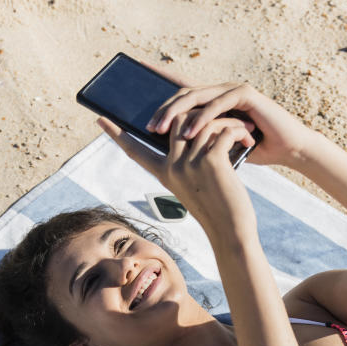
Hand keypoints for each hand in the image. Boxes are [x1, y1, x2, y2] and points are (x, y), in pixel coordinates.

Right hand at [97, 111, 256, 240]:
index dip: (116, 134)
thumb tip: (190, 133)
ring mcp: (189, 163)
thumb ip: (188, 161)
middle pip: (176, 119)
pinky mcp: (211, 161)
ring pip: (202, 121)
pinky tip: (248, 139)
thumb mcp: (195, 184)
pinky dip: (238, 130)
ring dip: (227, 120)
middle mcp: (172, 167)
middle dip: (200, 113)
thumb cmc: (218, 209)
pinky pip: (221, 130)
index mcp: (163, 173)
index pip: (133, 149)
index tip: (99, 119)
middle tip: (224, 116)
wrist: (232, 231)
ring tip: (246, 128)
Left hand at [145, 81, 313, 167]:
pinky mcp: (245, 94)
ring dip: (176, 114)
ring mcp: (232, 90)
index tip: (136, 82)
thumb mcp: (218, 149)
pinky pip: (218, 104)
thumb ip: (197, 143)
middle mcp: (219, 91)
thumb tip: (166, 151)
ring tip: (160, 131)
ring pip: (196, 97)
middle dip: (163, 111)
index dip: (159, 84)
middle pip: (182, 94)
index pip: (181, 91)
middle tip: (148, 127)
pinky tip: (189, 133)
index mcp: (212, 102)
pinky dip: (202, 119)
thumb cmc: (254, 151)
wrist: (287, 149)